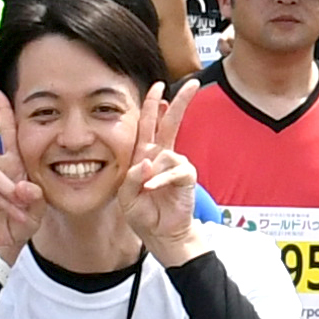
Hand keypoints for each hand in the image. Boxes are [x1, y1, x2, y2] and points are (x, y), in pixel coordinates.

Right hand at [0, 98, 45, 260]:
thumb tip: (23, 187)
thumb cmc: (21, 222)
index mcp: (14, 165)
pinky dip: (5, 200)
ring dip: (12, 192)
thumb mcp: (37, 206)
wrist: (4, 245)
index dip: (4, 113)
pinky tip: (11, 212)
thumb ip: (34, 194)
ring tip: (22, 208)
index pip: (9, 134)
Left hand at [126, 85, 203, 263]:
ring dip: (154, 172)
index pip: (148, 125)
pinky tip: (153, 189)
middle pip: (170, 123)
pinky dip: (162, 179)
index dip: (152, 105)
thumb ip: (130, 178)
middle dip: (180, 102)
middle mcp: (161, 156)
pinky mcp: (187, 177)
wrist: (161, 234)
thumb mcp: (125, 196)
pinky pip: (175, 170)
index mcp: (144, 155)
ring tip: (147, 190)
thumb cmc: (142, 214)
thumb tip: (147, 161)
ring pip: (166, 153)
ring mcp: (176, 165)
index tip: (158, 86)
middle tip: (193, 84)